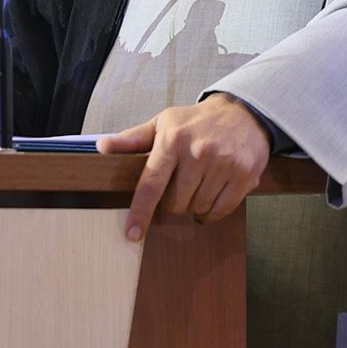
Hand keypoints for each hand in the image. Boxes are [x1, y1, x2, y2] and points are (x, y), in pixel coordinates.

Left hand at [96, 93, 271, 240]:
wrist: (244, 113)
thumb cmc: (196, 122)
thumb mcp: (164, 123)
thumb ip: (133, 139)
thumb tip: (102, 147)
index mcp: (174, 139)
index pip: (151, 183)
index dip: (140, 212)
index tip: (132, 234)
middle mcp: (198, 152)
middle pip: (175, 203)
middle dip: (173, 202)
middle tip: (181, 185)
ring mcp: (223, 164)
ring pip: (198, 208)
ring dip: (194, 205)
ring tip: (200, 184)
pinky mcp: (244, 176)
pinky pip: (220, 210)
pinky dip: (212, 211)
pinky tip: (213, 194)